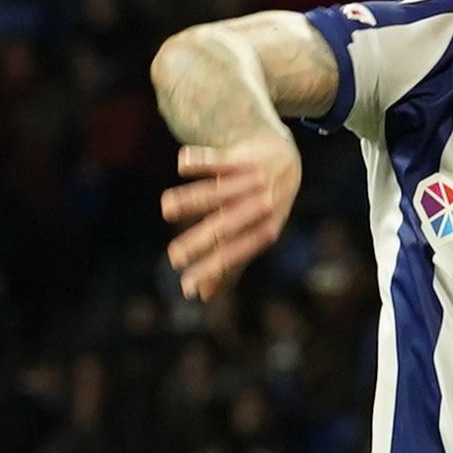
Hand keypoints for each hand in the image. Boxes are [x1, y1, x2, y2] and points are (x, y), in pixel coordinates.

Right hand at [160, 137, 301, 302]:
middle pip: (225, 226)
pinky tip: (182, 165)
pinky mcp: (243, 156)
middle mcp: (260, 206)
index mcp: (264, 230)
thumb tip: (202, 296)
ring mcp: (253, 181)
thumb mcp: (253, 235)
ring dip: (191, 199)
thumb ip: (229, 265)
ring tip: (166, 208)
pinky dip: (202, 161)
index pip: (234, 254)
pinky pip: (220, 159)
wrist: (286, 159)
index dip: (211, 271)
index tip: (186, 285)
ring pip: (217, 191)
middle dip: (199, 243)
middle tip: (174, 257)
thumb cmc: (262, 207)